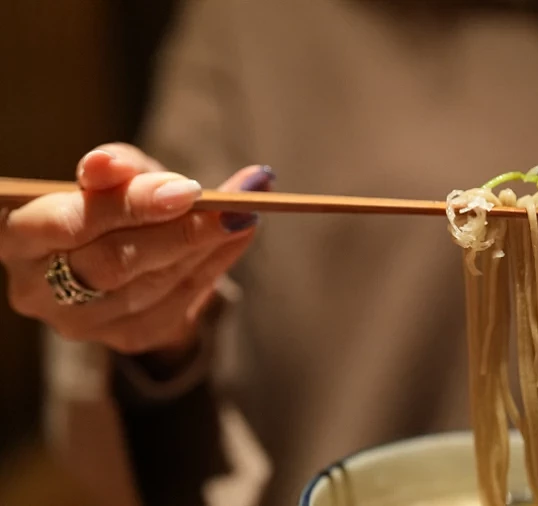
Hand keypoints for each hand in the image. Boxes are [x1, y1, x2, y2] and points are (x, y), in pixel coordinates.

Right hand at [0, 143, 273, 354]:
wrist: (125, 248)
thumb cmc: (111, 200)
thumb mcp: (115, 175)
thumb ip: (117, 168)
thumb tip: (108, 163)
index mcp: (17, 236)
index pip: (68, 224)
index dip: (127, 206)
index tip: (186, 189)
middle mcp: (37, 289)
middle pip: (112, 263)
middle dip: (179, 231)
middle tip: (232, 206)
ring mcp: (80, 322)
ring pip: (151, 286)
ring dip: (207, 246)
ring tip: (247, 211)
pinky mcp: (125, 336)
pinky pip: (177, 303)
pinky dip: (215, 265)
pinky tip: (240, 234)